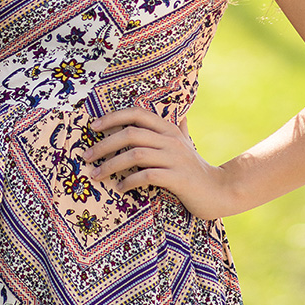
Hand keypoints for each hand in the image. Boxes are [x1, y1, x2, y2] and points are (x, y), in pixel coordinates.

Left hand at [82, 107, 233, 219]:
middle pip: (131, 133)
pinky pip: (147, 176)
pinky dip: (129, 181)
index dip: (113, 117)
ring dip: (111, 165)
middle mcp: (171, 140)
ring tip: (96, 175)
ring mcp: (175, 158)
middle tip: (86, 156)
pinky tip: (120, 188)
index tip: (93, 127)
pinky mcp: (177, 178)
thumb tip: (179, 113)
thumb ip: (178, 129)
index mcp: (169, 129)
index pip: (137, 113)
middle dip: (104, 144)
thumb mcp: (186, 144)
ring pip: (135, 155)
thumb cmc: (195, 168)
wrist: (218, 191)